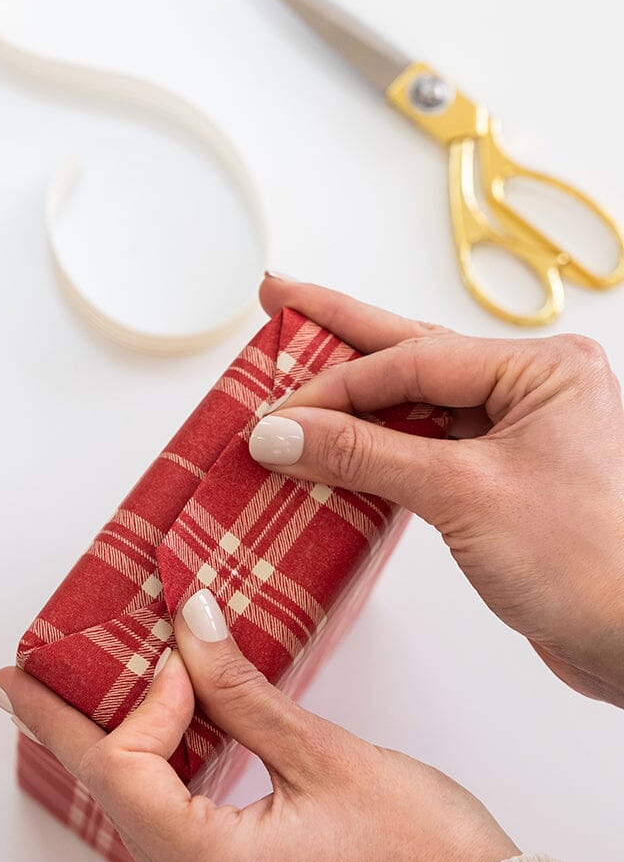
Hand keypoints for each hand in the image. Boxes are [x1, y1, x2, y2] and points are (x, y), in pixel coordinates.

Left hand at [0, 590, 517, 861]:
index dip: (140, 699)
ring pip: (141, 818)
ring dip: (126, 753)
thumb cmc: (425, 859)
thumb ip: (240, 689)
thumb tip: (190, 623)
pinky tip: (160, 746)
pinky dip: (163, 789)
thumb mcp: (326, 755)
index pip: (124, 770)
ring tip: (84, 699)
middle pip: (117, 796)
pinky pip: (172, 844)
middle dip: (81, 726)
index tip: (175, 651)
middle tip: (17, 679)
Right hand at [255, 277, 623, 707]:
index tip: (273, 413)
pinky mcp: (501, 478)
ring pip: (414, 400)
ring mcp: (517, 432)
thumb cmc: (587, 564)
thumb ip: (364, 455)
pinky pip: (423, 445)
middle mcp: (531, 389)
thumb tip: (281, 432)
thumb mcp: (463, 494)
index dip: (334, 385)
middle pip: (411, 353)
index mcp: (541, 369)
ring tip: (294, 355)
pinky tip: (335, 436)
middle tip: (280, 296)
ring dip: (352, 395)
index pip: (412, 361)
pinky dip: (374, 445)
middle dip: (340, 330)